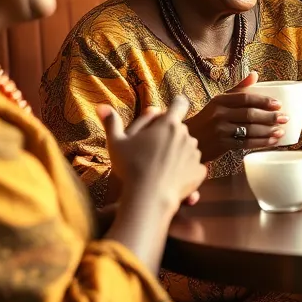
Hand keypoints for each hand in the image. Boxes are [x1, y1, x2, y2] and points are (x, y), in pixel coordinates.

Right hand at [101, 96, 205, 217]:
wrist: (148, 197)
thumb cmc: (131, 167)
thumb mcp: (116, 143)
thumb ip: (111, 123)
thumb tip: (101, 106)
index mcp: (169, 123)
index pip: (179, 104)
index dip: (177, 104)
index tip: (174, 107)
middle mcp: (186, 135)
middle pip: (180, 129)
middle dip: (170, 135)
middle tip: (153, 149)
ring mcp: (195, 153)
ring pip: (188, 148)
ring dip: (178, 153)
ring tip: (160, 166)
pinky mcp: (199, 171)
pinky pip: (193, 167)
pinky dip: (185, 171)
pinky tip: (170, 178)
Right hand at [185, 71, 288, 162]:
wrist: (191, 138)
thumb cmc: (209, 118)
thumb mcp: (219, 101)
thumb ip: (238, 89)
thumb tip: (255, 74)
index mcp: (220, 100)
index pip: (245, 98)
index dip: (263, 101)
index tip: (279, 104)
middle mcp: (219, 114)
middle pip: (250, 114)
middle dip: (270, 117)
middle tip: (285, 118)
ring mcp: (220, 130)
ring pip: (249, 130)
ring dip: (268, 131)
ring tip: (281, 131)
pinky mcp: (221, 145)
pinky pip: (245, 143)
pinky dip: (261, 143)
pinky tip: (272, 142)